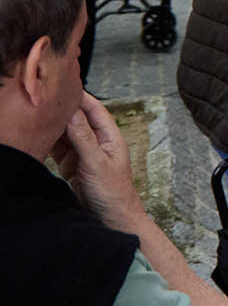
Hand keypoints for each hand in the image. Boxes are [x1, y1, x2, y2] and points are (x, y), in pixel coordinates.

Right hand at [50, 94, 148, 231]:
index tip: (62, 85)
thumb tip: (73, 113)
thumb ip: (84, 138)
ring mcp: (84, 153)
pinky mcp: (73, 165)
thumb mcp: (97, 163)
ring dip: (53, 127)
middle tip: (42, 101)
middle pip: (77, 120)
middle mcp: (97, 142)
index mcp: (110, 138)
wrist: (113, 219)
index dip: (80, 97)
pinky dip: (49, 143)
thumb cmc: (113, 192)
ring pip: (65, 134)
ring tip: (36, 117)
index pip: (95, 110)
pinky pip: (58, 149)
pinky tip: (38, 137)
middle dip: (62, 111)